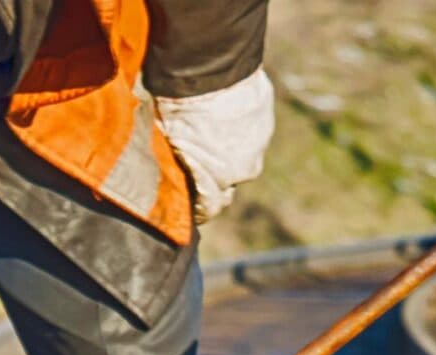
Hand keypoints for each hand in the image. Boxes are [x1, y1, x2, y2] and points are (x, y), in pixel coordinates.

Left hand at [156, 69, 274, 223]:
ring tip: (211, 130)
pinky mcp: (266, 120)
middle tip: (197, 160)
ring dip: (230, 149)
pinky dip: (240, 127)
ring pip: (243, 155)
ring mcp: (259, 144)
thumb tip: (170, 178)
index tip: (191, 206)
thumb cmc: (180, 106)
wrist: (209, 66)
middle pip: (229, 182)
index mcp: (217, 180)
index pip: (211, 208)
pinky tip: (225, 111)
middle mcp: (244, 169)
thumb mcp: (169, 142)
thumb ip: (178, 166)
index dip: (199, 208)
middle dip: (214, 177)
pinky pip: (252, 131)